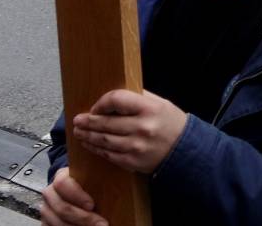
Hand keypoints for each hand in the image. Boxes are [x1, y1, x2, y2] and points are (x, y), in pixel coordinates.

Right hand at [40, 168, 105, 225]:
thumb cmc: (87, 186)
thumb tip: (120, 185)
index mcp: (61, 178)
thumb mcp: (92, 179)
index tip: (92, 205)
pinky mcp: (46, 223)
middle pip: (62, 207)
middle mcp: (50, 193)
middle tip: (102, 224)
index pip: (62, 183)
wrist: (75, 193)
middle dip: (84, 218)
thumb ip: (99, 181)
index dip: (77, 195)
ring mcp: (46, 209)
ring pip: (57, 222)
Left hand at [71, 89, 186, 173]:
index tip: (95, 107)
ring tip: (79, 132)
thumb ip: (136, 98)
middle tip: (77, 121)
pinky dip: (96, 149)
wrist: (184, 150)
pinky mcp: (132, 162)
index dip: (101, 103)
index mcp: (149, 108)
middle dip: (87, 122)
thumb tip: (110, 99)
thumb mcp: (159, 103)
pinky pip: (108, 155)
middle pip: (106, 123)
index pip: (117, 100)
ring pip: (104, 140)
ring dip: (88, 136)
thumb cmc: (170, 123)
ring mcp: (136, 147)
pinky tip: (90, 144)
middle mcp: (142, 127)